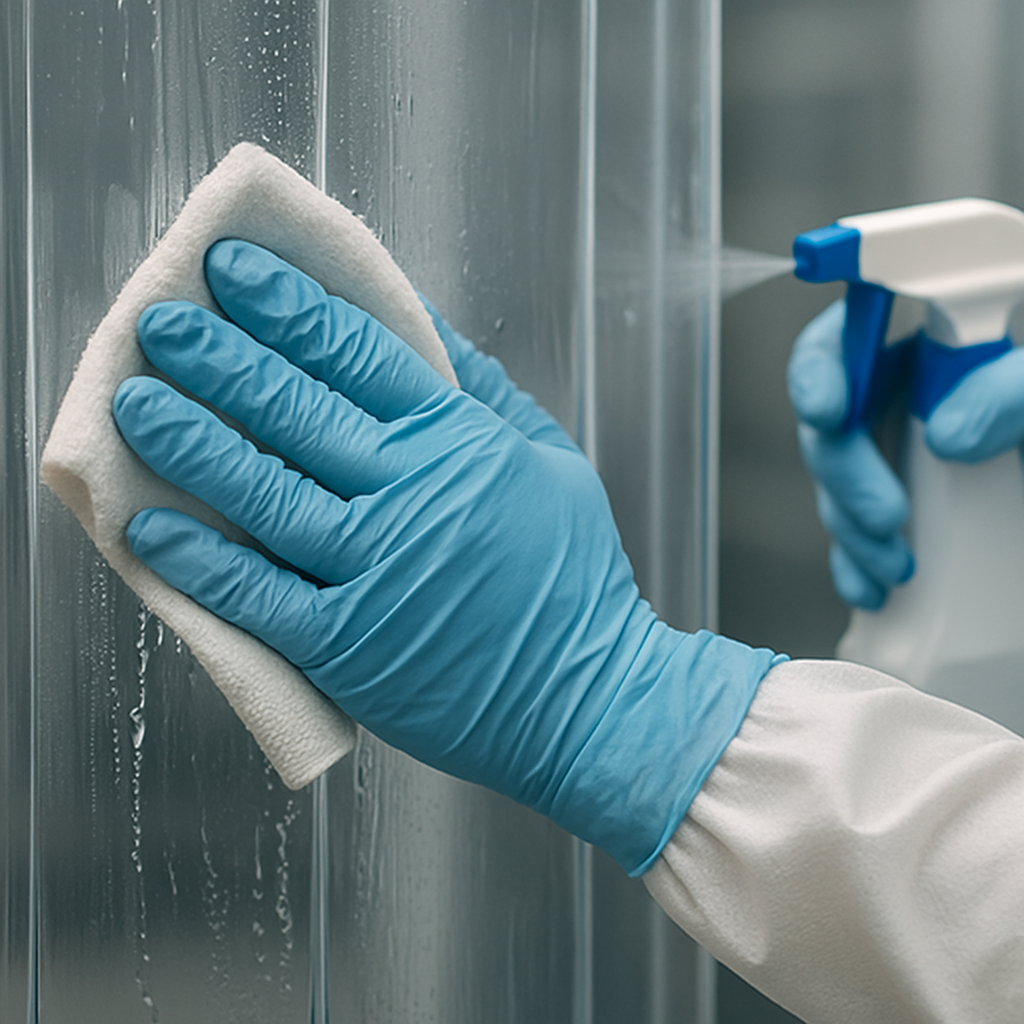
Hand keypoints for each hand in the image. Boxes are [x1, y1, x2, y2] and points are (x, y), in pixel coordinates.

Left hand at [113, 239, 777, 874]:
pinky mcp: (345, 644)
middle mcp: (407, 492)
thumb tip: (423, 324)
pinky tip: (149, 529)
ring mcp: (371, 568)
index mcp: (457, 440)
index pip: (354, 350)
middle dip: (217, 355)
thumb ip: (484, 390)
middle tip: (162, 322)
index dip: (286, 304)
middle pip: (292, 406)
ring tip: (135, 401)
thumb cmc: (571, 580)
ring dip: (188, 440)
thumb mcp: (550, 460)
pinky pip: (255, 593)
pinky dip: (197, 560)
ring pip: (259, 489)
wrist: (585, 698)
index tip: (234, 271)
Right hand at [788, 300, 1023, 608]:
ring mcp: (916, 433)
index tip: (829, 408)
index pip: (860, 315)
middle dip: (843, 467)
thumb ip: (1021, 385)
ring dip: (849, 521)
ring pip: (842, 468)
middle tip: (884, 517)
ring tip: (889, 564)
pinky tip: (873, 582)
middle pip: (838, 405)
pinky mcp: (922, 488)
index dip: (828, 359)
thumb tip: (951, 433)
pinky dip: (858, 556)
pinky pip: (862, 516)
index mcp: (956, 319)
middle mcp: (925, 372)